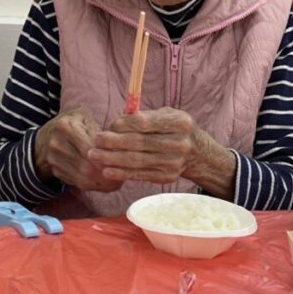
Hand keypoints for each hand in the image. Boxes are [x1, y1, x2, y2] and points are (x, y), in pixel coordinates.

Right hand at [34, 107, 121, 191]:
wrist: (47, 135)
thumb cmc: (74, 123)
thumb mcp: (85, 117)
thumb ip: (100, 129)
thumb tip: (120, 146)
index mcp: (66, 125)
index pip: (90, 147)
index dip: (107, 157)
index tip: (121, 160)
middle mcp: (57, 143)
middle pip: (86, 166)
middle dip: (106, 174)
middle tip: (121, 176)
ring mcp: (53, 159)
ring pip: (82, 178)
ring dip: (102, 183)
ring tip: (116, 182)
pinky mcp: (55, 171)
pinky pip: (77, 183)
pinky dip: (93, 186)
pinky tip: (104, 184)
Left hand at [88, 107, 235, 197]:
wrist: (198, 154)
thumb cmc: (176, 130)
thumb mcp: (168, 115)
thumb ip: (145, 116)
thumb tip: (117, 120)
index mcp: (179, 122)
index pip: (144, 123)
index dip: (124, 124)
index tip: (109, 125)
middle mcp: (179, 143)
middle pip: (139, 143)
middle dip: (113, 142)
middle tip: (96, 141)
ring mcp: (173, 163)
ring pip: (136, 160)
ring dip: (111, 159)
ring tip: (94, 155)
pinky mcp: (167, 177)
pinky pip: (140, 175)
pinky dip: (121, 173)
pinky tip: (107, 171)